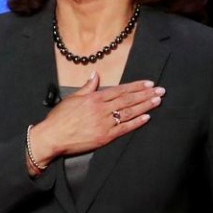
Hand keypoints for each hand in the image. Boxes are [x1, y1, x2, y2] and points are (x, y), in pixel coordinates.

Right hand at [27, 72, 163, 171]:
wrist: (52, 137)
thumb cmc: (59, 118)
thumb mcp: (72, 98)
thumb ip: (87, 87)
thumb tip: (95, 75)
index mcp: (94, 98)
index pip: (119, 90)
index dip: (136, 86)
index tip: (148, 83)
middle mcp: (101, 109)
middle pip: (128, 100)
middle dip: (145, 94)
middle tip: (160, 91)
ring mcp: (104, 123)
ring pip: (129, 112)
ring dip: (145, 106)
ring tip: (157, 101)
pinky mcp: (105, 137)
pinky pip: (124, 128)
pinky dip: (136, 122)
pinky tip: (146, 117)